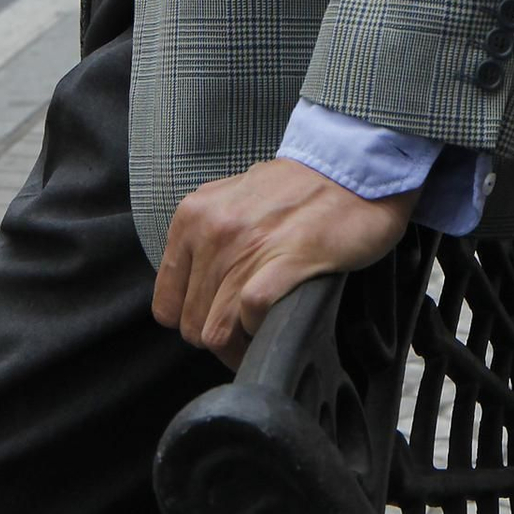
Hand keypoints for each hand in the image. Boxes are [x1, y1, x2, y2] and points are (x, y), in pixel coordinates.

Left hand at [152, 158, 418, 370]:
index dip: (193, 321)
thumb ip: (204, 236)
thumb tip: (191, 288)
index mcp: (193, 216)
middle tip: (246, 332)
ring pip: (215, 331)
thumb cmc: (295, 189)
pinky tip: (277, 319)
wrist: (347, 168)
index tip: (217, 321)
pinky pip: (250, 318)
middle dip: (219, 337)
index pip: (165, 304)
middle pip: (191, 324)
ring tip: (262, 332)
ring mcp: (245, 248)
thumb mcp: (230, 199)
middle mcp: (211, 231)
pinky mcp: (282, 263)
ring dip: (240, 344)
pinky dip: (261, 331)